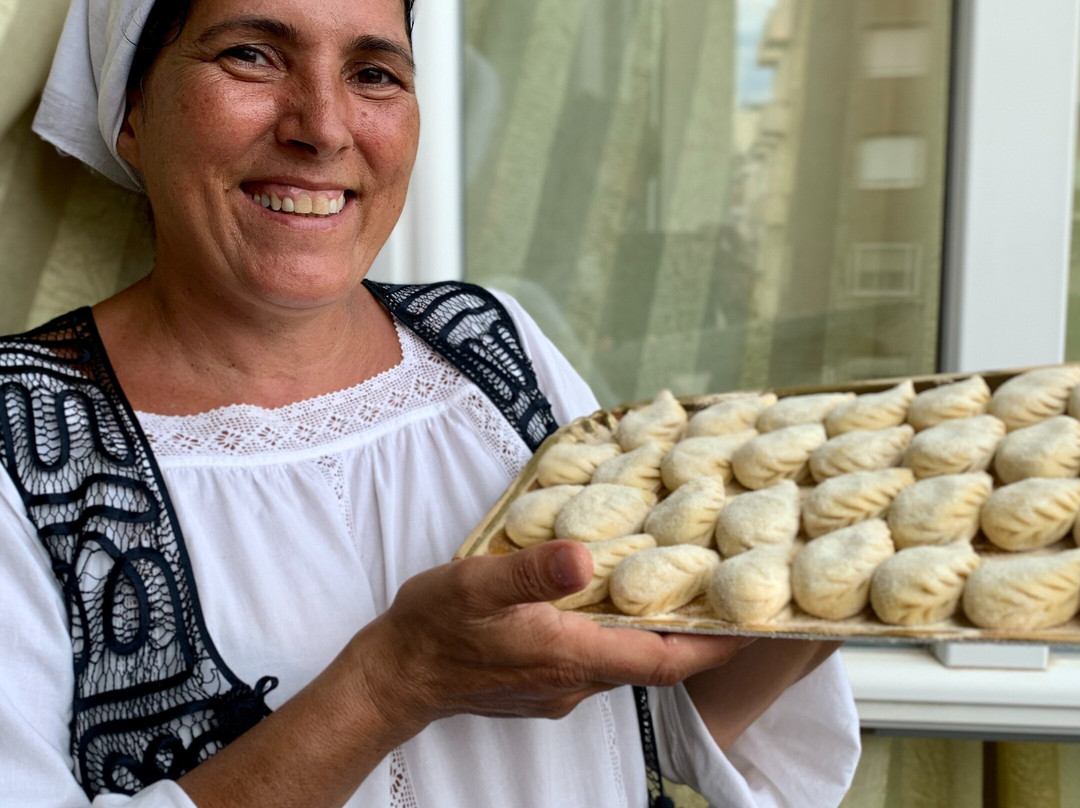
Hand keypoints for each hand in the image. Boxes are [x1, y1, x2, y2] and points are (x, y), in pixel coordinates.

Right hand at [358, 540, 748, 729]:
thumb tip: (583, 556)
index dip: (715, 644)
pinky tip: (609, 599)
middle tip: (724, 588)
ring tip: (675, 582)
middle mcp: (575, 679)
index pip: (664, 662)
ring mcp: (559, 685)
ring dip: (655, 630)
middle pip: (654, 663)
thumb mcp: (475, 584)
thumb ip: (531, 571)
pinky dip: (618, 632)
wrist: (394, 677)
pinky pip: (597, 658)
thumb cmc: (432, 629)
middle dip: (694, 632)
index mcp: (570, 655)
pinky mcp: (543, 681)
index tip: (754, 621)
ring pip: (625, 660)